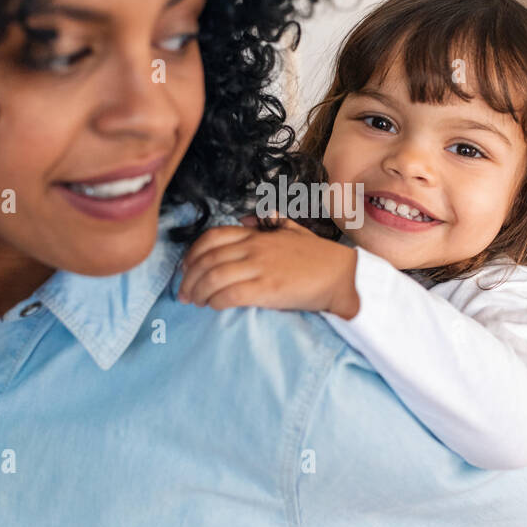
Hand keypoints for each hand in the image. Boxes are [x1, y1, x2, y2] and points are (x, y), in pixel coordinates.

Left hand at [177, 213, 360, 318]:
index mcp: (257, 236)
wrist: (342, 275)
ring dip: (198, 292)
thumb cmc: (318, 256)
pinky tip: (213, 307)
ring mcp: (260, 268)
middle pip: (207, 260)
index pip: (212, 238)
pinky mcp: (268, 290)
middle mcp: (254, 249)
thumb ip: (270, 223)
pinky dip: (216, 301)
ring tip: (194, 302)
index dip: (192, 253)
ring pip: (214, 277)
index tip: (185, 268)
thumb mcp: (292, 230)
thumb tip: (247, 219)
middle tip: (183, 293)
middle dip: (189, 278)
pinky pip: (230, 294)